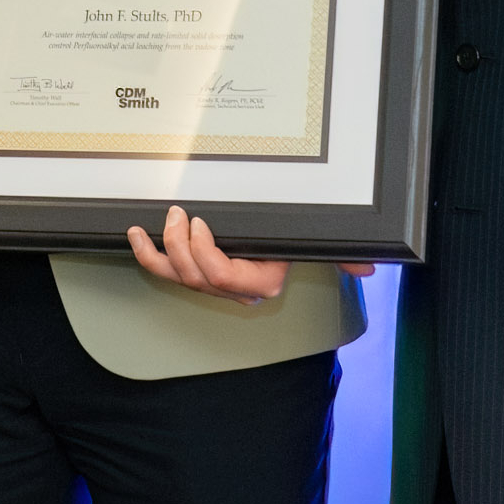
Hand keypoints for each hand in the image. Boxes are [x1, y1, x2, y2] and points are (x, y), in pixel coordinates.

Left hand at [125, 204, 374, 303]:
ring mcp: (212, 285)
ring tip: (165, 219)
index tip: (202, 222)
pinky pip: (165, 272)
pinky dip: (146, 255)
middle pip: (197, 278)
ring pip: (179, 277)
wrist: (283, 243)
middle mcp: (234, 290)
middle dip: (181, 245)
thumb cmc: (295, 241)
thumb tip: (369, 267)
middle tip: (180, 213)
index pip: (225, 278)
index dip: (205, 254)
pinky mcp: (193, 274)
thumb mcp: (316, 245)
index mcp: (260, 283)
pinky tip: (134, 234)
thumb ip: (342, 257)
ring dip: (164, 248)